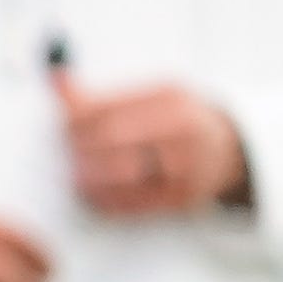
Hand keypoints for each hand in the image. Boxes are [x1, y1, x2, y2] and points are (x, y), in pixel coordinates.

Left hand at [56, 75, 249, 218]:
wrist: (227, 149)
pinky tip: (93, 196)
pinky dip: (107, 201)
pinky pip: (136, 202)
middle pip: (112, 137)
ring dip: (90, 178)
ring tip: (75, 178)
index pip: (107, 106)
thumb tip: (55, 79)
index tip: (59, 126)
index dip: (74, 118)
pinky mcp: (183, 195)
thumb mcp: (147, 96)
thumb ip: (100, 94)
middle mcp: (180, 127)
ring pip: (123, 174)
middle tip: (64, 155)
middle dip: (80, 148)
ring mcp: (185, 163)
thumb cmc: (175, 119)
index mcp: (167, 96)